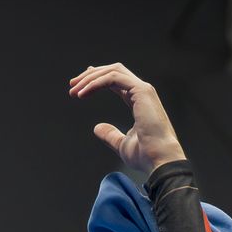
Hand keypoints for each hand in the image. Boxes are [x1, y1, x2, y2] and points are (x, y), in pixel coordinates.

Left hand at [69, 62, 186, 176]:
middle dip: (91, 75)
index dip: (97, 79)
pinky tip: (83, 94)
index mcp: (139, 101)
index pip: (117, 81)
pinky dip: (96, 83)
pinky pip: (113, 78)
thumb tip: (96, 128)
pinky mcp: (141, 91)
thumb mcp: (122, 144)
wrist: (160, 159)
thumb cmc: (146, 155)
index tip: (79, 85)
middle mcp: (142, 92)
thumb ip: (111, 134)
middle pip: (113, 71)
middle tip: (72, 85)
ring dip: (90, 78)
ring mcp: (143, 90)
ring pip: (113, 71)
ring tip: (74, 90)